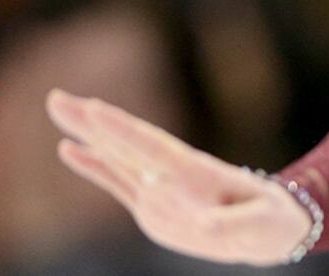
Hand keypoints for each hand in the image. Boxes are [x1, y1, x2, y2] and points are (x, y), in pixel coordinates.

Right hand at [45, 88, 312, 265]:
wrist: (271, 231)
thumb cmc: (272, 222)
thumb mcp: (262, 225)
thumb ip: (236, 224)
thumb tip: (205, 226)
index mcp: (196, 172)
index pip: (152, 147)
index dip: (123, 132)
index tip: (94, 111)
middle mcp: (171, 175)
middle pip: (126, 142)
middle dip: (93, 122)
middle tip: (57, 97)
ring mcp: (159, 189)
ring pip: (115, 155)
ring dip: (87, 133)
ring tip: (59, 107)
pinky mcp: (152, 207)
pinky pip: (117, 182)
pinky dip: (93, 166)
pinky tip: (68, 148)